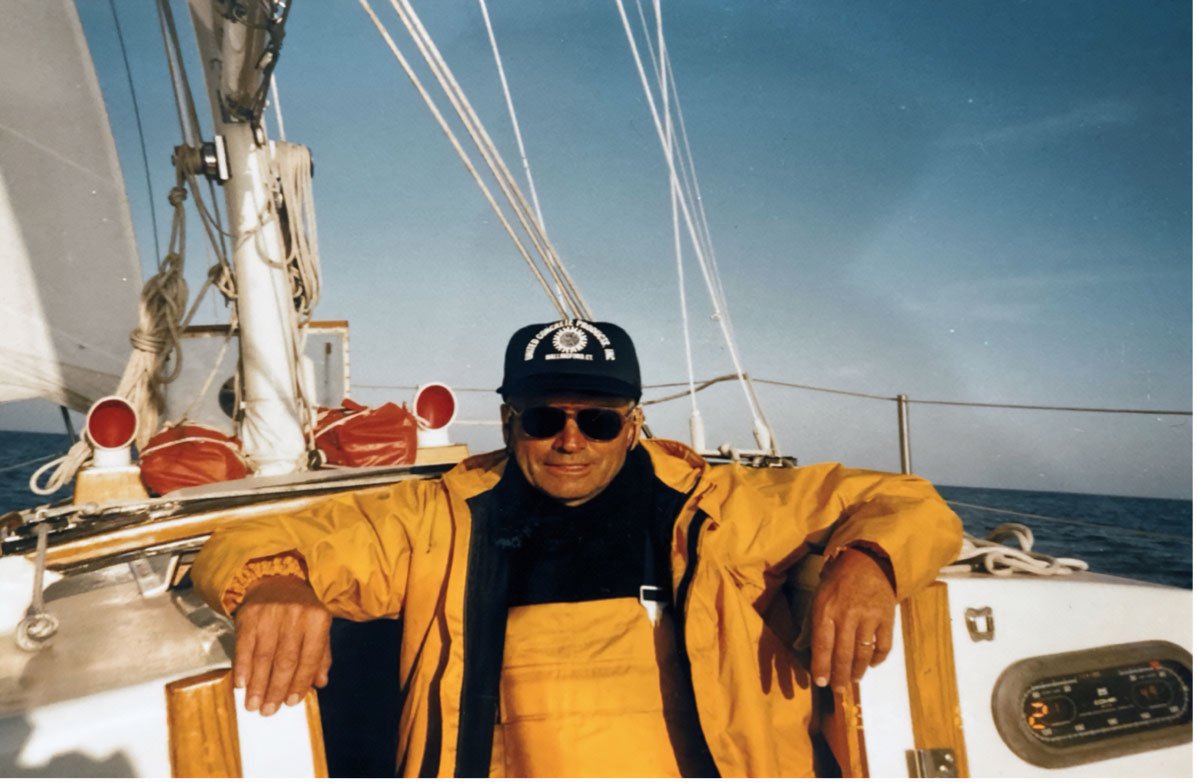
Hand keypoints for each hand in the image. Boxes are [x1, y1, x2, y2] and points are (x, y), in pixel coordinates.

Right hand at [232, 575, 332, 715]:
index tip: (291, 703)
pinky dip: (242, 668)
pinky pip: (244, 647)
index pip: (309, 658)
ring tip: (253, 705)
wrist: (276, 581)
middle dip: (276, 690)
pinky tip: (241, 685)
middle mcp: (295, 616)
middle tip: (268, 711)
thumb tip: (320, 684)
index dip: (300, 683)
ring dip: (258, 685)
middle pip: (285, 661)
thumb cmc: (301, 611)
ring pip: (264, 657)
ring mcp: (271, 615)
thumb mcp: (318, 627)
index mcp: (317, 620)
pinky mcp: (249, 615)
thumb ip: (321, 655)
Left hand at [804, 547, 895, 688]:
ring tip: (853, 679)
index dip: (822, 667)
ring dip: (858, 670)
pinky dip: (877, 658)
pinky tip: (871, 663)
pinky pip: (883, 645)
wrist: (867, 560)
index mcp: (826, 609)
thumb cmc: (838, 581)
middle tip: (838, 689)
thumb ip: (812, 623)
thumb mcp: (819, 597)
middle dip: (840, 676)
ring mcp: (869, 617)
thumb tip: (801, 649)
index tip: (821, 683)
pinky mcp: (887, 617)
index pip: (822, 645)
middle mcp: (847, 615)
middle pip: (843, 654)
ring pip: (863, 653)